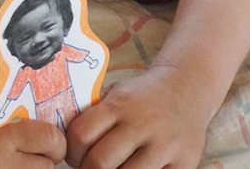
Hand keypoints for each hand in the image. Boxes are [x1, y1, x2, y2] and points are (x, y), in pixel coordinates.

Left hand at [64, 65, 210, 168]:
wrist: (188, 88)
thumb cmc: (142, 97)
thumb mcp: (116, 94)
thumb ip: (93, 114)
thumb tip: (61, 139)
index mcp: (120, 104)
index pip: (80, 135)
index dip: (71, 151)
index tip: (73, 155)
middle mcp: (143, 123)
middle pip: (100, 162)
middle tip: (88, 167)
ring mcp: (165, 145)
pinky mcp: (184, 164)